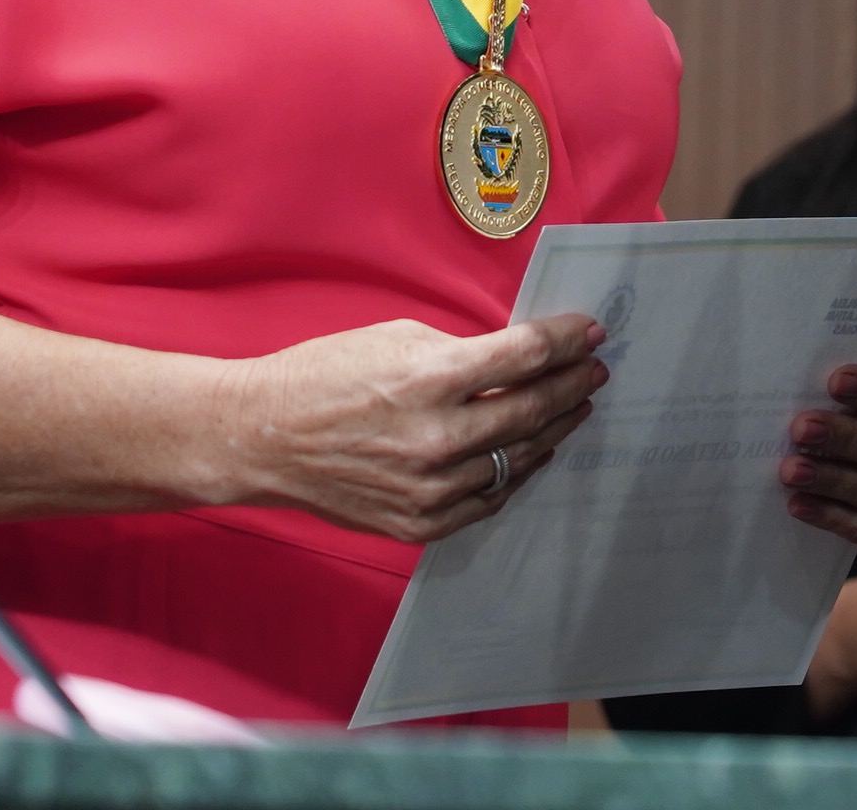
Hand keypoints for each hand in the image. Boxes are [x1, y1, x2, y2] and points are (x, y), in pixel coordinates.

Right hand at [213, 313, 607, 543]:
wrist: (263, 438)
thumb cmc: (324, 376)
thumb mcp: (396, 338)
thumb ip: (461, 351)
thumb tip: (516, 356)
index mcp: (429, 380)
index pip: (524, 357)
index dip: (565, 341)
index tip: (589, 333)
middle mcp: (436, 439)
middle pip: (533, 410)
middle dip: (573, 386)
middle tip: (593, 372)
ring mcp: (430, 489)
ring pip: (518, 458)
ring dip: (553, 430)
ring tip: (572, 410)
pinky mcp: (419, 523)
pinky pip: (488, 500)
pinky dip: (514, 473)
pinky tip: (529, 452)